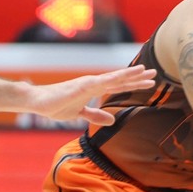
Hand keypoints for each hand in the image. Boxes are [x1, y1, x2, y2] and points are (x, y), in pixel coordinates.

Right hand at [28, 65, 155, 125]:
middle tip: (155, 74)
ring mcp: (89, 83)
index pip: (120, 85)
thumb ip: (96, 115)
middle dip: (138, 77)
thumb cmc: (56, 105)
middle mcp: (95, 83)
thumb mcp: (80, 114)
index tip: (151, 82)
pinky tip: (121, 76)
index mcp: (96, 88)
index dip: (135, 83)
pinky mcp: (81, 86)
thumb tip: (112, 121)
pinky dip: (111, 78)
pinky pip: (98, 82)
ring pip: (113, 78)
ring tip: (144, 70)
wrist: (37, 101)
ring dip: (129, 74)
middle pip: (121, 79)